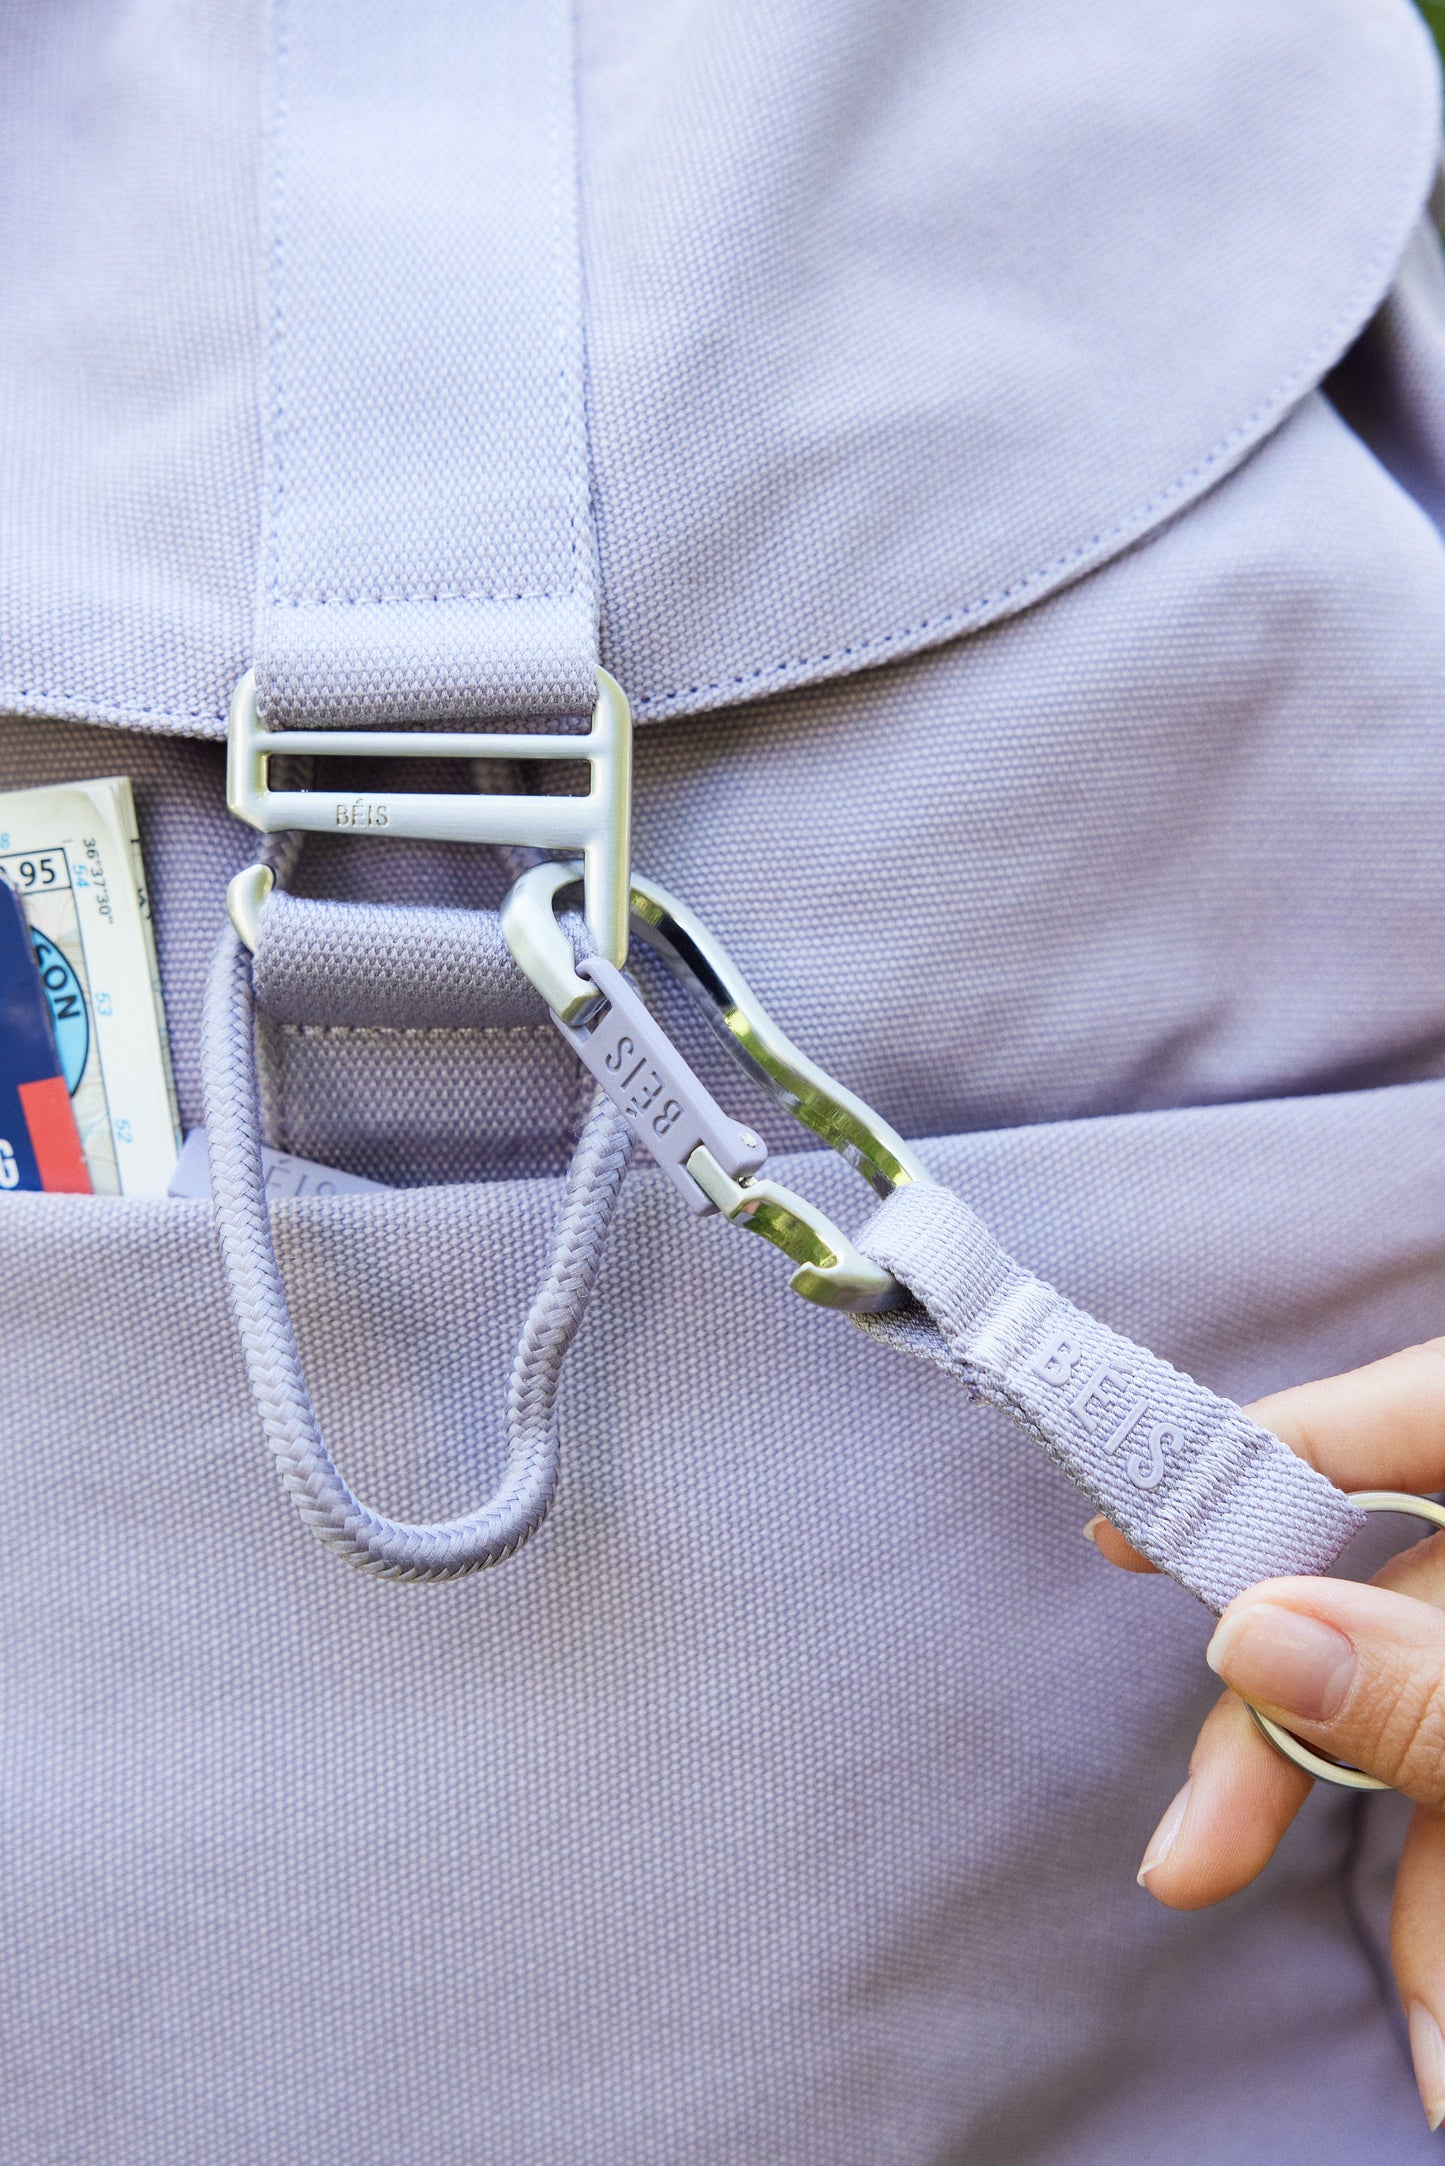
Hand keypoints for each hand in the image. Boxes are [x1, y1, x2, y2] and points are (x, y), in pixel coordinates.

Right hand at [1087, 1340, 1444, 2132]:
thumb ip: (1433, 1679)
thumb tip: (1247, 1634)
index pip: (1384, 1421)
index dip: (1244, 1467)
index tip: (1118, 1534)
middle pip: (1384, 1616)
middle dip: (1295, 1765)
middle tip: (1185, 1870)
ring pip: (1436, 1729)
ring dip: (1411, 1892)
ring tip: (1432, 2070)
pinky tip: (1438, 2020)